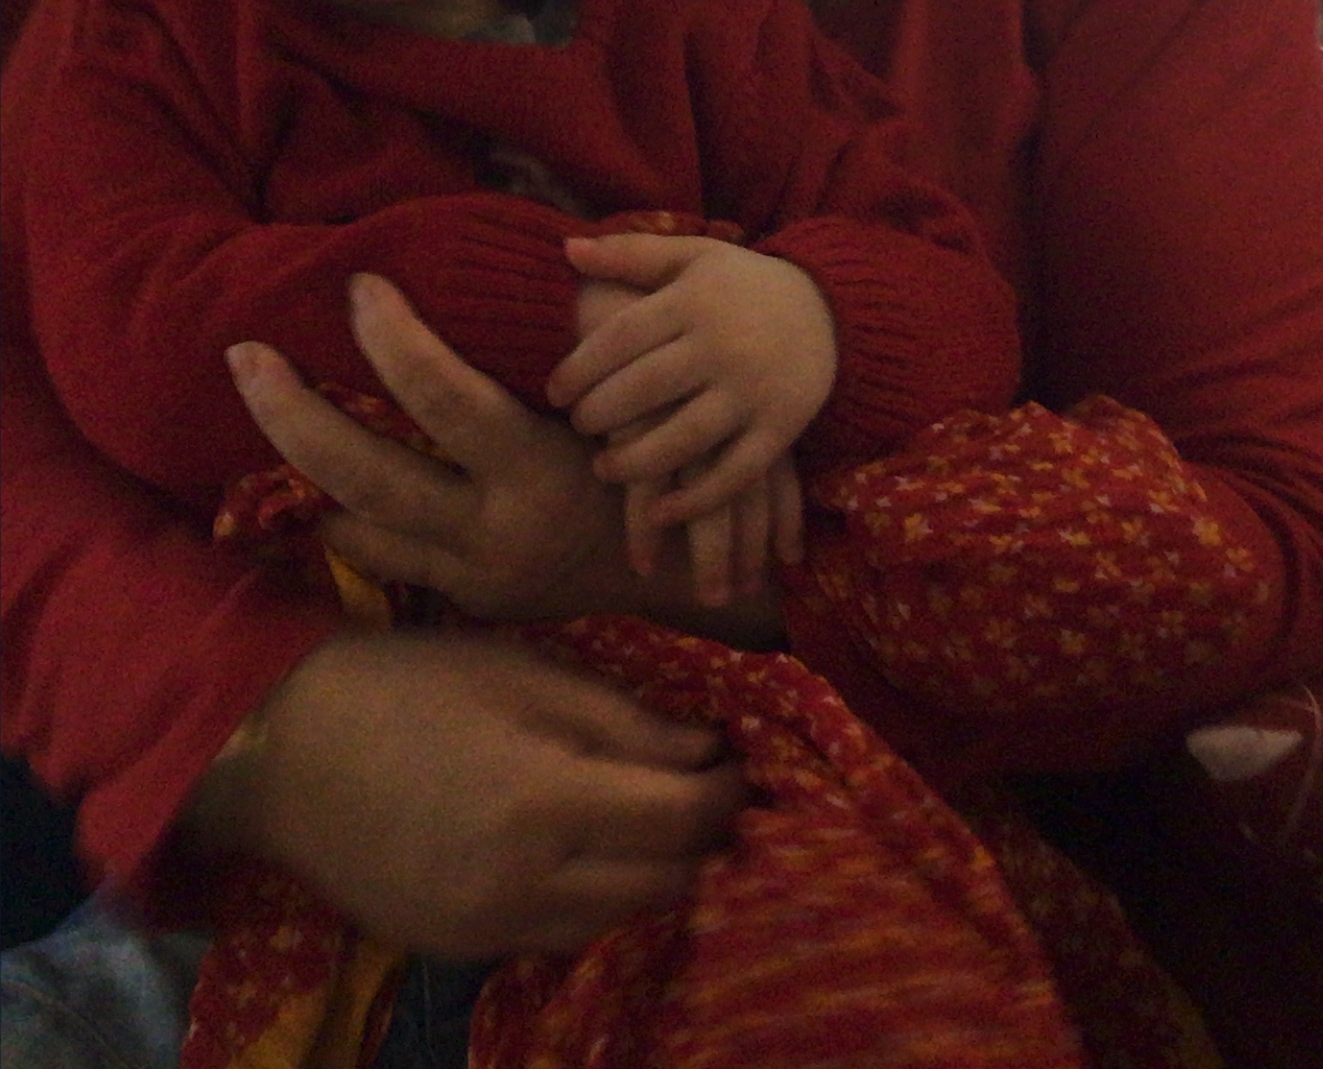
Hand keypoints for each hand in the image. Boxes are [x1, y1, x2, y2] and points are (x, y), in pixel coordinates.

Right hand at [187, 626, 744, 958]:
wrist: (285, 751)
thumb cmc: (409, 684)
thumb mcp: (523, 671)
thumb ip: (623, 718)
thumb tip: (707, 751)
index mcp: (546, 801)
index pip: (682, 819)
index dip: (726, 790)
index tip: (737, 760)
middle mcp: (527, 886)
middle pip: (663, 882)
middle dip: (699, 837)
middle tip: (706, 790)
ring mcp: (491, 931)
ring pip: (617, 919)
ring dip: (651, 874)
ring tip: (650, 819)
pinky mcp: (461, 950)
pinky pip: (559, 937)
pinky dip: (592, 899)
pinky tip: (584, 852)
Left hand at [228, 272, 786, 642]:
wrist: (682, 575)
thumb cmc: (652, 455)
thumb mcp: (626, 393)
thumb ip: (584, 329)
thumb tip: (546, 246)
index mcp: (542, 468)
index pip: (451, 400)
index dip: (398, 344)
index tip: (359, 288)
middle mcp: (497, 530)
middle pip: (372, 476)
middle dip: (296, 416)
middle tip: (243, 355)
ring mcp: (472, 576)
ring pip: (358, 528)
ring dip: (298, 469)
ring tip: (254, 402)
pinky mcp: (462, 600)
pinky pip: (380, 564)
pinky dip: (340, 520)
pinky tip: (304, 480)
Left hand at [547, 235, 835, 523]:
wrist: (831, 308)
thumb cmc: (744, 284)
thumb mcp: (692, 255)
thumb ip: (629, 252)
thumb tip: (565, 246)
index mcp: (693, 301)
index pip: (622, 337)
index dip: (580, 367)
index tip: (554, 392)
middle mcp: (721, 346)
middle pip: (646, 388)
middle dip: (600, 413)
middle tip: (578, 425)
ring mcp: (752, 391)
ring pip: (685, 437)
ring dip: (636, 461)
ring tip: (603, 469)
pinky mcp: (780, 429)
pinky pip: (734, 474)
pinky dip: (696, 500)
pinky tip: (659, 512)